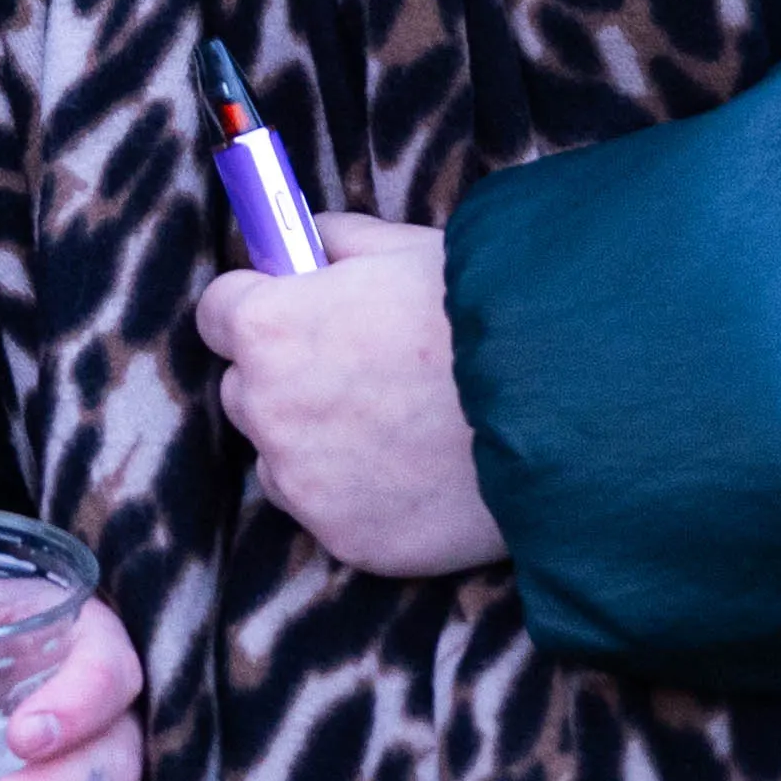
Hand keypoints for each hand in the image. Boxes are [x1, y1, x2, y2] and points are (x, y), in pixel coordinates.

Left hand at [194, 215, 506, 576]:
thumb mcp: (407, 247)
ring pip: (282, 456)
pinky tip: (417, 471)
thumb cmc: (487, 314)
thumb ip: (336, 242)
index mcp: (270, 326)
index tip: (294, 309)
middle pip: (248, 388)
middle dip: (288, 376)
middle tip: (364, 369)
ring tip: (401, 425)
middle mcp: (269, 409)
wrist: (563, 406)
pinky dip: (358, 494)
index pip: (218, 312)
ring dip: (316, 441)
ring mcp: (304, 483)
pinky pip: (328, 510)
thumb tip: (302, 241)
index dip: (260, 305)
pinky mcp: (344, 539)